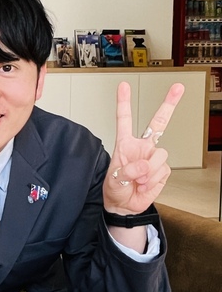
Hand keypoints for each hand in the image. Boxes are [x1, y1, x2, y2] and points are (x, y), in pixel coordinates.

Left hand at [103, 82, 183, 215]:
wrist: (124, 205)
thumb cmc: (116, 188)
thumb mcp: (114, 179)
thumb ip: (128, 170)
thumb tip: (143, 166)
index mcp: (125, 144)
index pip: (125, 119)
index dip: (124, 102)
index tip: (124, 86)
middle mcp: (142, 147)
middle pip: (158, 123)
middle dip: (169, 104)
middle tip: (178, 87)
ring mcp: (153, 157)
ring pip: (160, 155)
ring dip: (148, 171)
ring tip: (138, 180)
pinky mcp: (163, 170)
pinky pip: (162, 171)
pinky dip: (153, 180)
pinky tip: (145, 184)